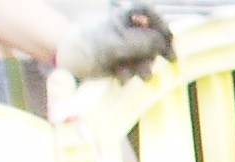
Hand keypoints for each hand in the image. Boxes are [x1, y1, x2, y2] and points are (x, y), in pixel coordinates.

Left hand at [58, 3, 174, 82]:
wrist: (65, 63)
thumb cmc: (87, 47)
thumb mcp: (114, 44)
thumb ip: (140, 43)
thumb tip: (164, 43)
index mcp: (123, 15)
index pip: (148, 11)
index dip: (161, 24)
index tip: (169, 41)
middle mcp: (126, 29)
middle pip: (153, 38)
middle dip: (152, 53)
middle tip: (153, 65)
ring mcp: (124, 47)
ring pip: (146, 56)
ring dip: (140, 67)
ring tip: (126, 74)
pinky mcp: (121, 63)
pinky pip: (135, 68)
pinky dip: (129, 74)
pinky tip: (118, 77)